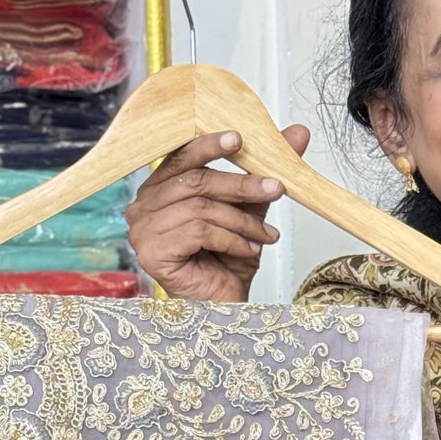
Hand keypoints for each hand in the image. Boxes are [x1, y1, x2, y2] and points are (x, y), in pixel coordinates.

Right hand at [123, 123, 310, 301]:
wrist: (225, 306)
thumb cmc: (228, 261)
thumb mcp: (251, 210)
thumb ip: (265, 173)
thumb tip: (297, 134)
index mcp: (159, 189)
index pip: (181, 156)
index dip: (209, 145)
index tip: (240, 140)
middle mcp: (144, 207)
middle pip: (195, 181)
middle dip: (241, 185)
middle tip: (275, 189)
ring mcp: (143, 230)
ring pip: (200, 207)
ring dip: (241, 221)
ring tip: (265, 236)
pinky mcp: (151, 252)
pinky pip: (198, 232)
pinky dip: (231, 240)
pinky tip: (248, 251)